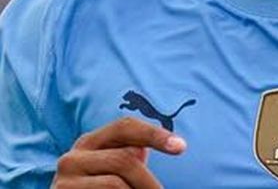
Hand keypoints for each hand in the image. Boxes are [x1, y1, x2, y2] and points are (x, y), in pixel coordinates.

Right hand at [51, 116, 186, 187]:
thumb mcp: (110, 170)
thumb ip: (128, 155)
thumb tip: (149, 148)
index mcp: (89, 142)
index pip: (125, 126)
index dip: (154, 134)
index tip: (181, 147)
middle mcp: (72, 158)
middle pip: (124, 159)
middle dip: (150, 182)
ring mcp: (63, 183)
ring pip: (115, 184)